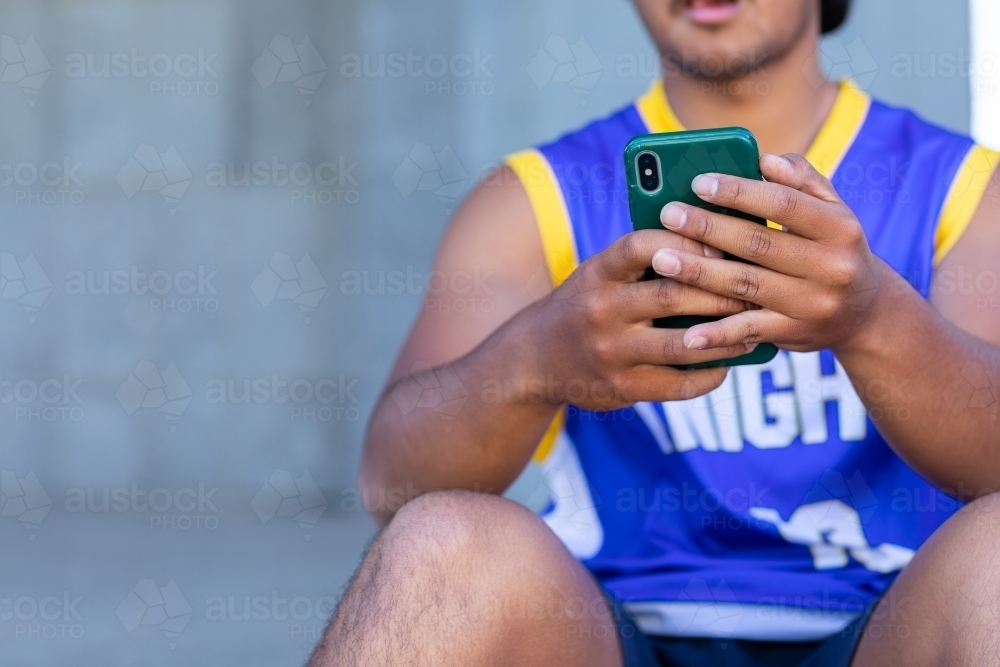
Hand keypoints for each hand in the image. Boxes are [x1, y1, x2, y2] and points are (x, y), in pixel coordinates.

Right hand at [516, 229, 756, 409]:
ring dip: (726, 336)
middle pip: (672, 295)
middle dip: (722, 291)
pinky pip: (678, 384)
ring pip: (682, 343)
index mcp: (598, 273)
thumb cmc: (585, 305)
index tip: (722, 244)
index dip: (688, 242)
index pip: (644, 245)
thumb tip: (717, 243)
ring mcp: (611, 352)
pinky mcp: (622, 387)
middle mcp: (601, 311)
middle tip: (757, 288)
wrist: (535, 358)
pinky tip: (727, 363)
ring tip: (753, 327)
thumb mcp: (600, 274)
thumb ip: (643, 261)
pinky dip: (709, 374)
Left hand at [650, 153, 890, 354]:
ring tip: (662, 259)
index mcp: (840, 227)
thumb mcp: (834, 210)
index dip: (739, 192)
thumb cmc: (834, 248)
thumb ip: (802, 180)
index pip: (783, 204)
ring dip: (700, 273)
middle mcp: (830, 266)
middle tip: (668, 214)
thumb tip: (765, 160)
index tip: (699, 182)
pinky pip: (749, 331)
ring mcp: (812, 303)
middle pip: (758, 244)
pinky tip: (687, 332)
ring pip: (746, 285)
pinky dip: (717, 333)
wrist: (867, 313)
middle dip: (709, 228)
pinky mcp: (794, 333)